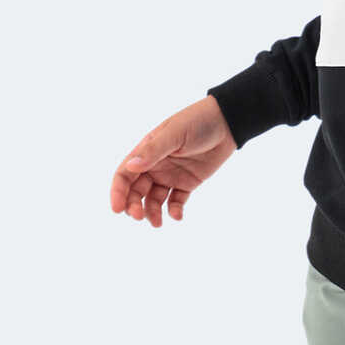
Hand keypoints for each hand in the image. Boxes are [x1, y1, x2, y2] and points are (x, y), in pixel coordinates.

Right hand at [110, 95, 236, 226]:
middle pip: (136, 191)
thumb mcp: (174, 134)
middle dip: (134, 206)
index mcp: (146, 152)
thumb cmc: (197, 121)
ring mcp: (170, 175)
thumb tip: (130, 166)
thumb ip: (153, 151)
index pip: (124, 175)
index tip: (117, 209)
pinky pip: (176, 201)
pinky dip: (174, 210)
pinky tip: (177, 216)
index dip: (118, 192)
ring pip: (154, 200)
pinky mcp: (187, 183)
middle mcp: (155, 166)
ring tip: (158, 223)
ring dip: (152, 212)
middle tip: (138, 217)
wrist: (227, 122)